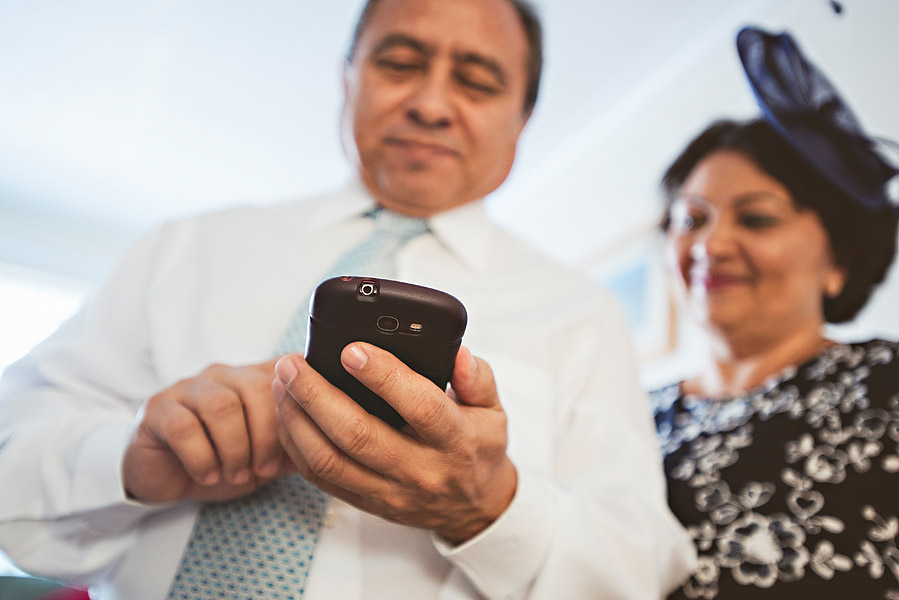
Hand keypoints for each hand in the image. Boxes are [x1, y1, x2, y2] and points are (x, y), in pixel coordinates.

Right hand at [123, 359, 296, 502]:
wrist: (168, 474)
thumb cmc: (226, 458)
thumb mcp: (272, 452)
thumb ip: (302, 438)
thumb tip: (343, 435)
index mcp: (256, 377)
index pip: (288, 376)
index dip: (299, 411)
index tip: (301, 446)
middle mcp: (225, 374)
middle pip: (256, 390)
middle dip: (266, 436)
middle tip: (265, 470)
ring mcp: (189, 388)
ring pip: (221, 405)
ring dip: (235, 448)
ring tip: (237, 475)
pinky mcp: (158, 410)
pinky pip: (183, 426)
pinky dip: (201, 457)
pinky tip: (209, 475)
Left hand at [273, 344, 516, 543]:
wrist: (474, 508)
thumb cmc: (478, 448)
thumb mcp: (493, 409)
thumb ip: (477, 378)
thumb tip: (458, 354)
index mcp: (455, 440)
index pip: (419, 406)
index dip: (383, 377)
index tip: (352, 350)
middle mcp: (420, 469)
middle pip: (358, 434)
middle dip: (317, 395)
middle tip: (293, 364)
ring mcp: (390, 491)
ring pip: (330, 460)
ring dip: (298, 420)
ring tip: (282, 384)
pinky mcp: (367, 503)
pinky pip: (321, 478)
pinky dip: (296, 445)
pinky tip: (287, 414)